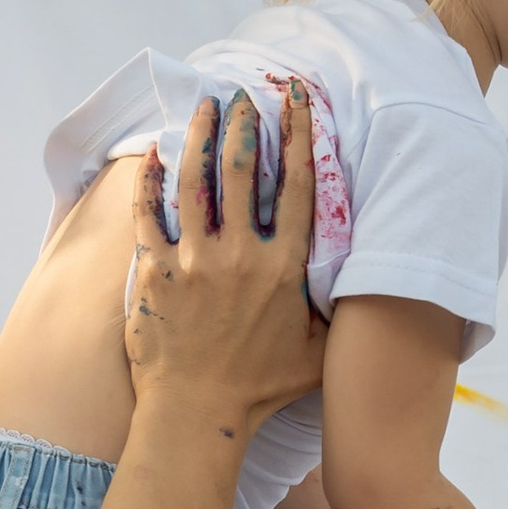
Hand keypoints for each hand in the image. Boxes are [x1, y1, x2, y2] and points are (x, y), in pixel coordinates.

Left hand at [125, 83, 324, 429]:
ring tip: (204, 106)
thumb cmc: (261, 389)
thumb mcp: (317, 352)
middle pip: (243, 170)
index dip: (299, 134)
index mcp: (283, 268)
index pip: (297, 186)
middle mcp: (239, 254)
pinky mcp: (155, 272)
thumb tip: (359, 284)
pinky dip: (149, 179)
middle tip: (243, 95)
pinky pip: (148, 213)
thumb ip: (334, 312)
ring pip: (195, 181)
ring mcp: (194, 260)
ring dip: (200, 136)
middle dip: (245, 123)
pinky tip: (153, 153)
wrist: (198, 413)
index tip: (296, 98)